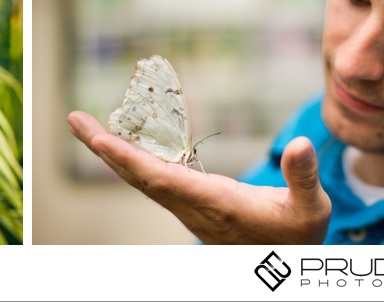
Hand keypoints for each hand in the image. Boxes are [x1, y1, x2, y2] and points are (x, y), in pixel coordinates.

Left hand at [67, 111, 330, 243]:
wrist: (283, 264)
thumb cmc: (297, 235)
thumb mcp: (310, 207)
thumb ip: (303, 177)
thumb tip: (302, 144)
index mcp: (216, 205)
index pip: (164, 180)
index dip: (130, 160)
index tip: (100, 141)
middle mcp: (191, 206)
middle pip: (139, 175)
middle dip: (104, 148)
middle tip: (74, 120)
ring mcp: (185, 205)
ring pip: (140, 176)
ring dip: (110, 151)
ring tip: (82, 125)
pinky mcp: (187, 202)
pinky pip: (150, 176)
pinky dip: (129, 156)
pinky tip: (115, 141)